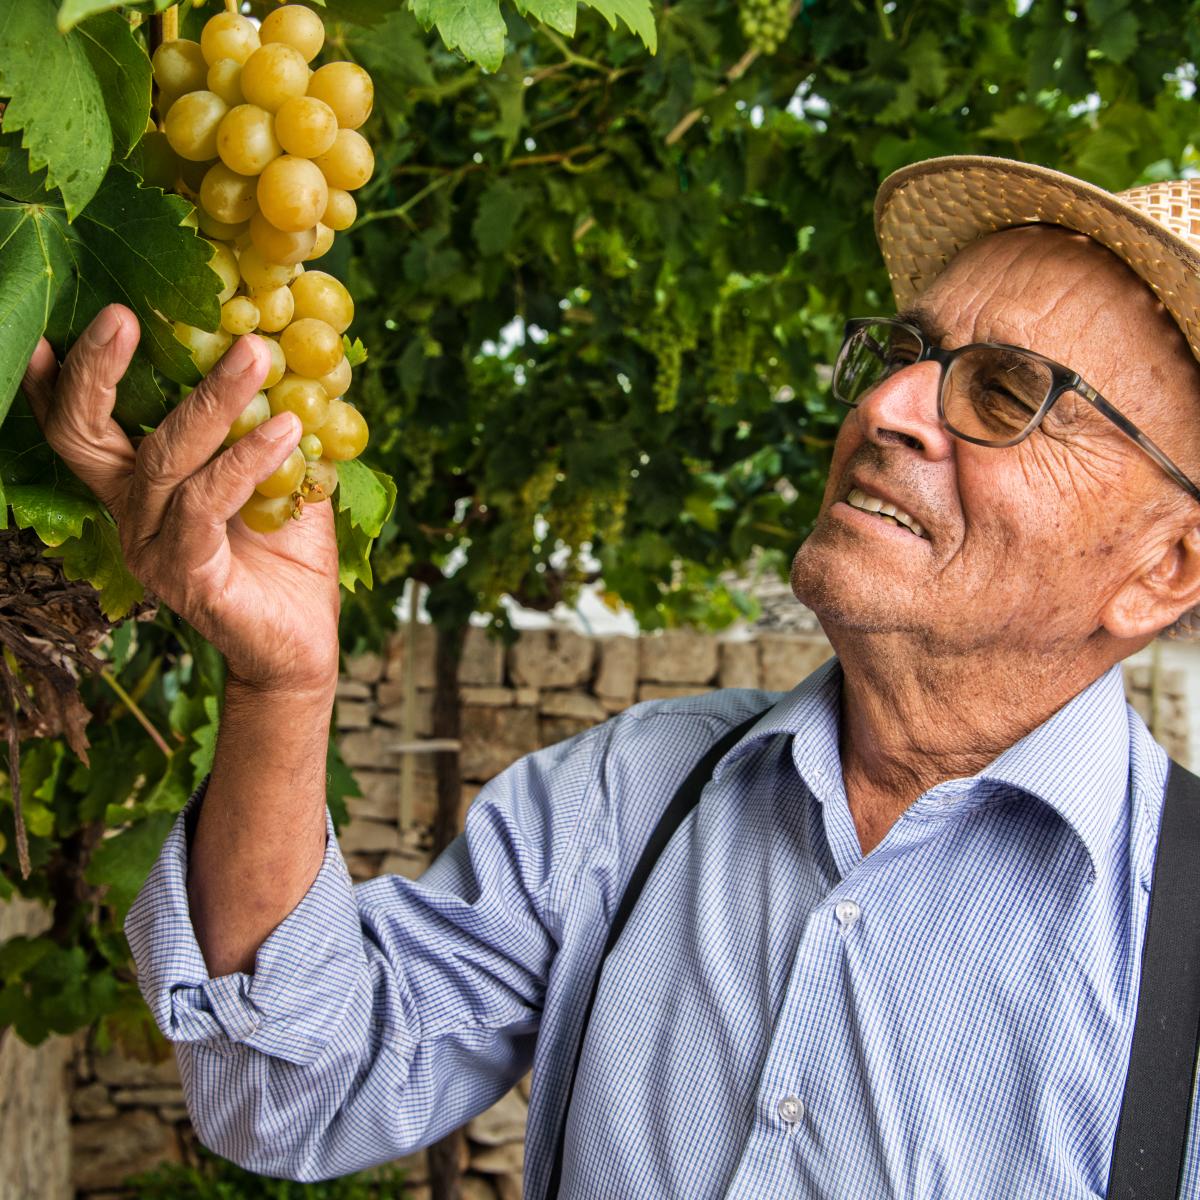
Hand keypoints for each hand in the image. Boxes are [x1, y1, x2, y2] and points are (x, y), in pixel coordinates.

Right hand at [21, 304, 340, 695]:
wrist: (300, 645)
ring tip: (256, 354)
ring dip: (211, 400)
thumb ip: (269, 423)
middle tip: (122, 315)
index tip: (58, 324)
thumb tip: (293, 352)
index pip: (81, 429)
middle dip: (98, 371)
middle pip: (85, 435)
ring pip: (162, 459)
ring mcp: (151, 547)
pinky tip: (287, 428)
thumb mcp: (279, 477)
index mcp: (139, 488)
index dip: (61, 380)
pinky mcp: (186, 575)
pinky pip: (206, 504)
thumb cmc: (284, 556)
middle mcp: (130, 515)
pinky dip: (247, 459)